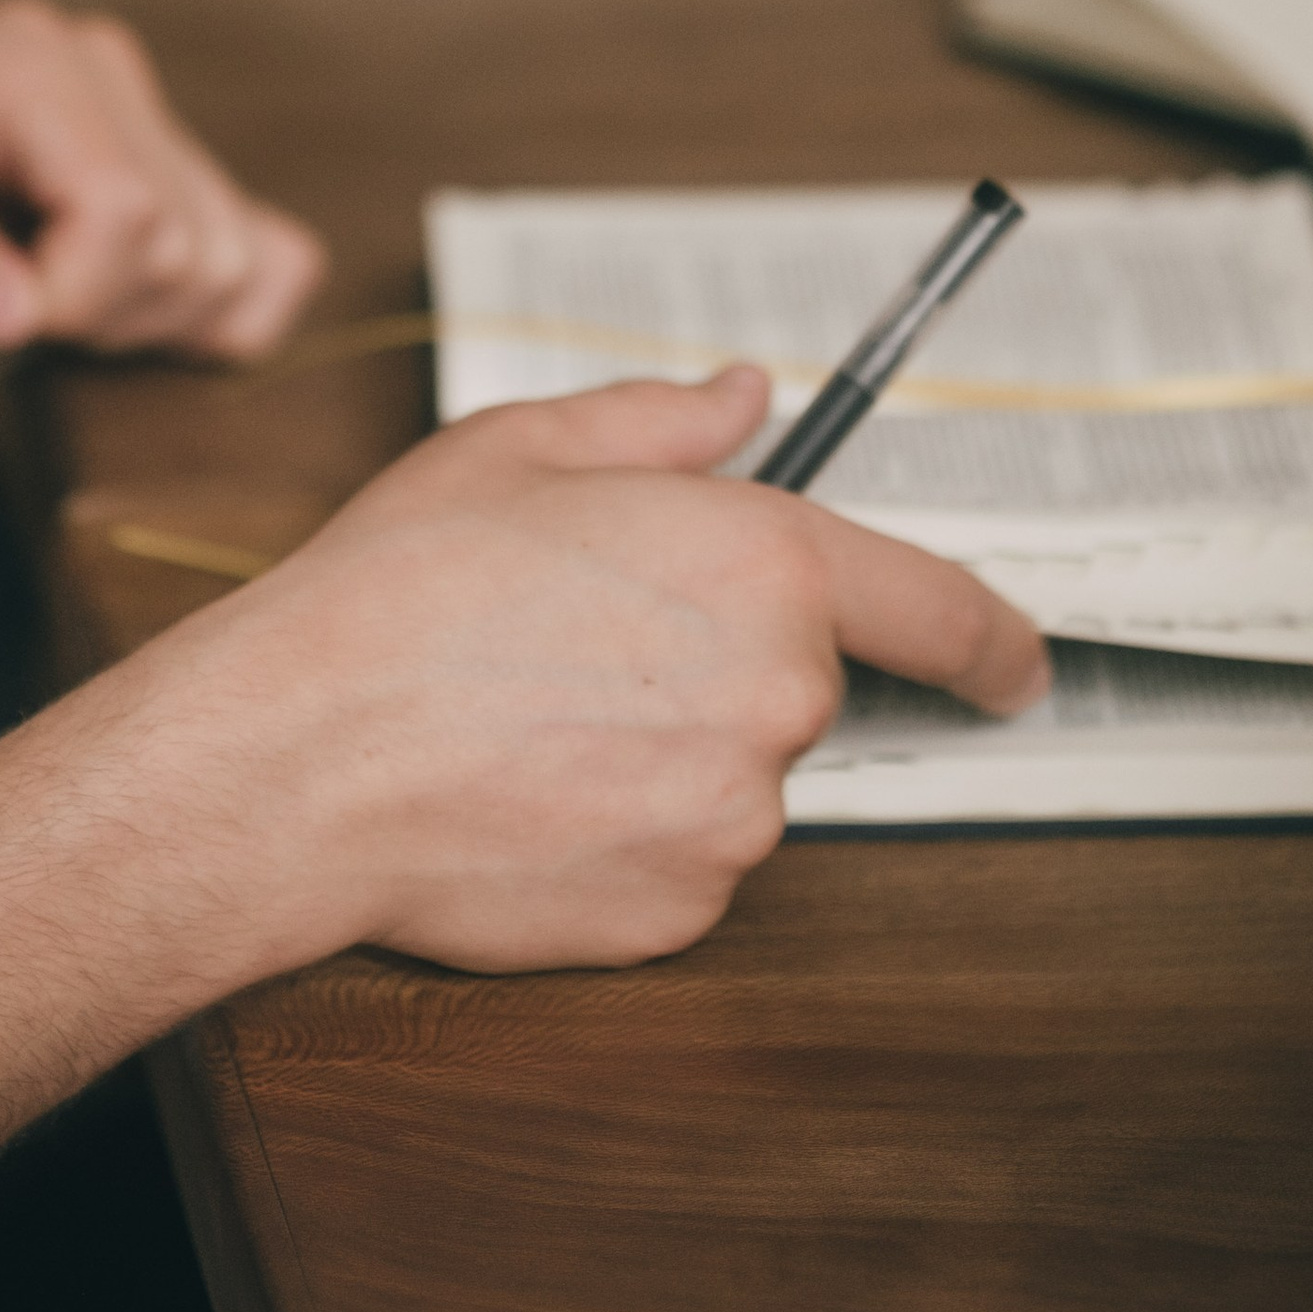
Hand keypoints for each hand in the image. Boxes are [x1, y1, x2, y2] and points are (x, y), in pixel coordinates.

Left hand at [0, 0, 324, 357]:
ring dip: (142, 324)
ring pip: (234, 264)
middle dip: (97, 314)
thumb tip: (17, 304)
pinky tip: (124, 316)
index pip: (122, 203)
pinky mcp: (206, 180)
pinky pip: (281, 265)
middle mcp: (107, 63)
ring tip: (49, 306)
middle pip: (184, 241)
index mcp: (24, 54)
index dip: (63, 292)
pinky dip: (217, 322)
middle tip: (8, 309)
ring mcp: (164, 118)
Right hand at [105, 366, 1046, 977]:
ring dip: (662, 751)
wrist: (298, 756)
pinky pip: (679, 862)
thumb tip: (747, 400)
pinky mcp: (677, 911)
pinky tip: (524, 794)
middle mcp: (775, 695)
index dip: (993, 640)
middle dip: (715, 664)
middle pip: (797, 685)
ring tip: (524, 718)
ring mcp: (732, 818)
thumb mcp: (526, 447)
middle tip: (579, 644)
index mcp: (762, 562)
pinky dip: (621, 832)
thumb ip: (664, 422)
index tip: (1014, 664)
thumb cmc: (398, 593)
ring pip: (732, 777)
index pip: (940, 607)